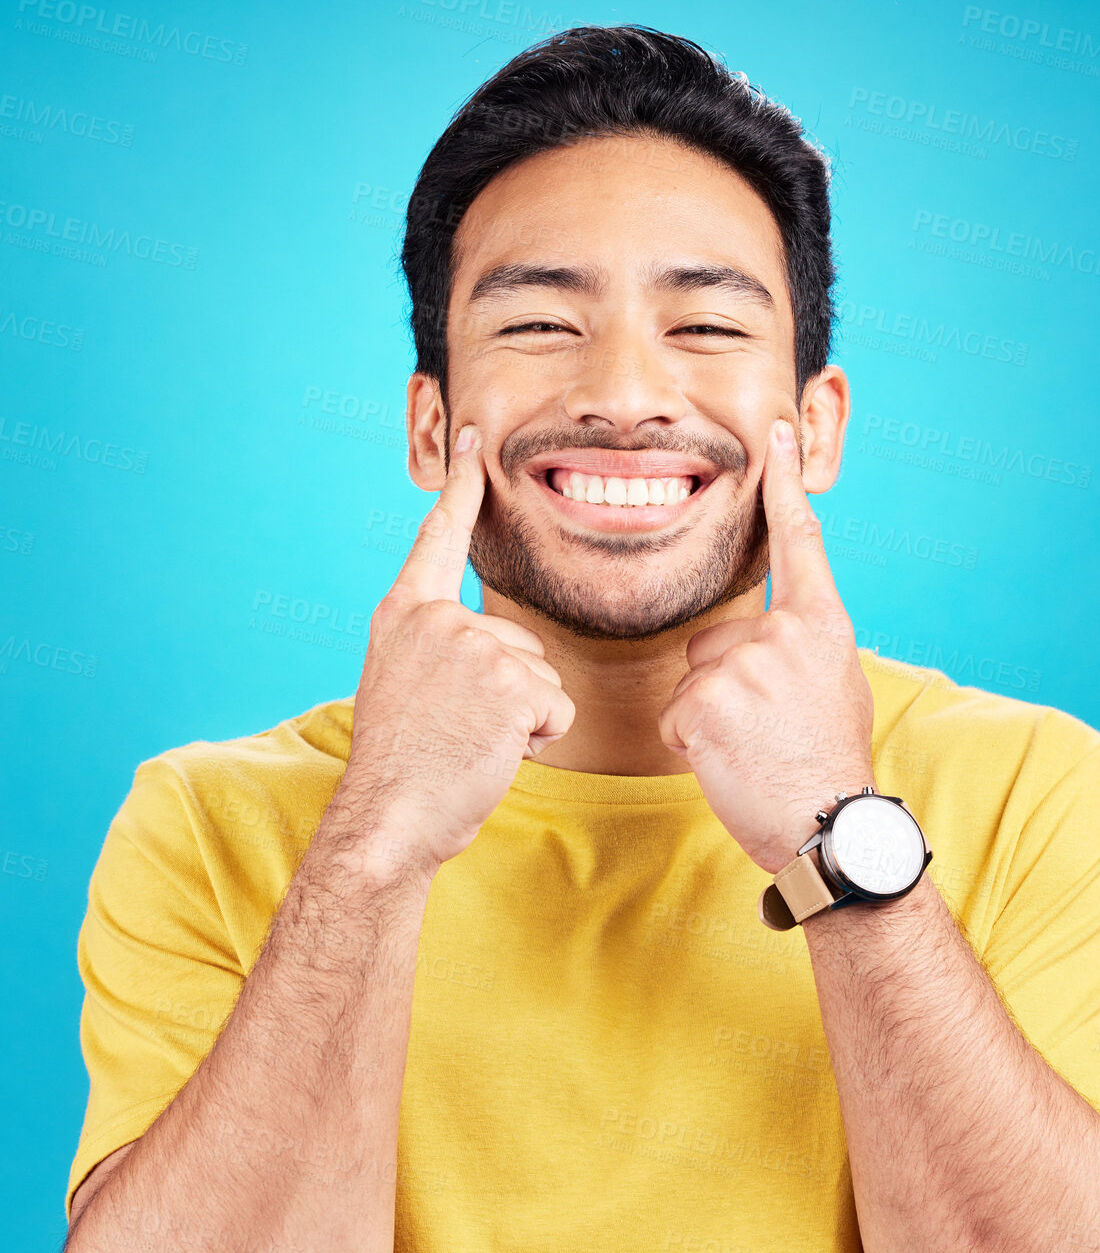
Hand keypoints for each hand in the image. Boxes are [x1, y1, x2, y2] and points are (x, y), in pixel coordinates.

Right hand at [333, 426, 574, 881]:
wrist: (390, 815)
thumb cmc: (402, 766)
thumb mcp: (404, 685)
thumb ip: (437, 649)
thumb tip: (482, 649)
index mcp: (406, 616)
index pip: (438, 540)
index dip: (459, 489)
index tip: (473, 438)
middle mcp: (436, 621)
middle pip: (520, 642)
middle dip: (509, 695)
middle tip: (457, 730)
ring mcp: (473, 648)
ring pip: (543, 679)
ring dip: (523, 721)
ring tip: (470, 742)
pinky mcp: (510, 683)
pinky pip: (557, 709)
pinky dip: (538, 740)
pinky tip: (492, 752)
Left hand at [658, 419, 874, 872]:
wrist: (829, 824)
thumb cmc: (830, 762)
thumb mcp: (837, 685)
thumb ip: (802, 646)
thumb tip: (773, 637)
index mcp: (821, 624)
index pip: (799, 542)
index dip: (784, 486)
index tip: (773, 432)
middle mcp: (782, 634)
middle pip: (715, 639)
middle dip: (724, 684)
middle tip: (767, 730)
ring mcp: (742, 666)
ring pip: (693, 679)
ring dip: (708, 716)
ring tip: (753, 748)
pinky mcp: (703, 703)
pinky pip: (675, 715)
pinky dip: (693, 744)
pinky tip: (731, 761)